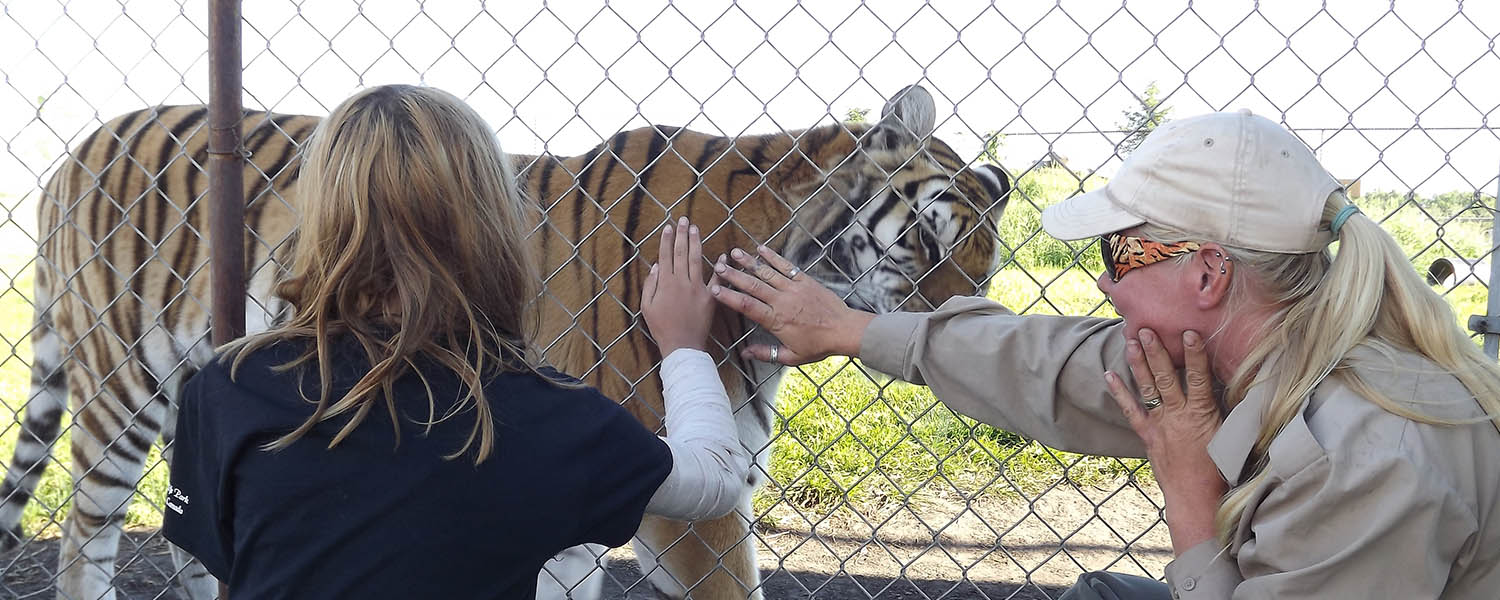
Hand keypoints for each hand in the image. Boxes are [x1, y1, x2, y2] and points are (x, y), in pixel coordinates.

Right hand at [641, 217, 719, 354]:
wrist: (682, 345)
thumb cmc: (661, 327)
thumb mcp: (647, 307)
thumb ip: (650, 285)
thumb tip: (656, 266)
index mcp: (665, 284)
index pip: (666, 256)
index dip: (667, 241)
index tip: (669, 227)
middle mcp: (681, 282)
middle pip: (681, 253)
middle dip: (682, 235)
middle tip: (684, 220)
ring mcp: (697, 288)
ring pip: (696, 260)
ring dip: (696, 242)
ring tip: (696, 228)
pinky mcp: (710, 297)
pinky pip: (716, 279)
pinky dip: (720, 266)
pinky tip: (723, 253)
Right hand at [708, 245, 873, 365]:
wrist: (844, 330)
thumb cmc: (819, 345)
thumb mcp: (791, 356)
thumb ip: (766, 353)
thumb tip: (745, 354)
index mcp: (776, 320)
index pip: (747, 306)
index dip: (729, 297)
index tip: (714, 289)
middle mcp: (782, 301)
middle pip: (753, 285)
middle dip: (734, 275)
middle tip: (718, 266)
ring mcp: (793, 288)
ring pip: (767, 272)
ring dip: (749, 262)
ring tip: (734, 253)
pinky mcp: (805, 281)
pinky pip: (786, 266)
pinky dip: (773, 257)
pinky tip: (761, 249)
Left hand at [1104, 328, 1227, 554]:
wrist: (1196, 499)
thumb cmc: (1221, 470)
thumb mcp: (1232, 436)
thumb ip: (1231, 410)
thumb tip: (1242, 385)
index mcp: (1202, 414)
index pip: (1198, 378)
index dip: (1194, 355)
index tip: (1189, 333)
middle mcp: (1177, 416)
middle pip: (1166, 378)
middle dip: (1156, 352)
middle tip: (1146, 328)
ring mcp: (1160, 425)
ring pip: (1147, 389)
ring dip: (1138, 364)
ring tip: (1131, 341)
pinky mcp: (1148, 435)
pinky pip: (1131, 411)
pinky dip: (1120, 393)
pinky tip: (1109, 375)